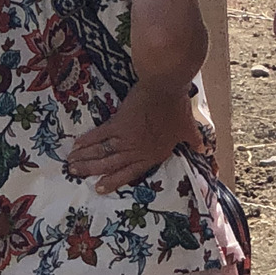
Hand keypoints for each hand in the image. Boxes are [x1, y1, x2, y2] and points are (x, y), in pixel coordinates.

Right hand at [67, 80, 201, 193]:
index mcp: (152, 155)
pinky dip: (87, 140)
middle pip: (110, 165)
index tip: (99, 188)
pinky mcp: (118, 122)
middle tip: (75, 174)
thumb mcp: (188, 128)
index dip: (113, 181)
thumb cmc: (177, 107)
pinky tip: (76, 145)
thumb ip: (194, 141)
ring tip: (71, 163)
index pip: (129, 173)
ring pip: (102, 153)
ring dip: (84, 159)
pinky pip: (99, 135)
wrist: (166, 87)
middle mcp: (137, 150)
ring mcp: (126, 137)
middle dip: (91, 171)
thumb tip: (205, 150)